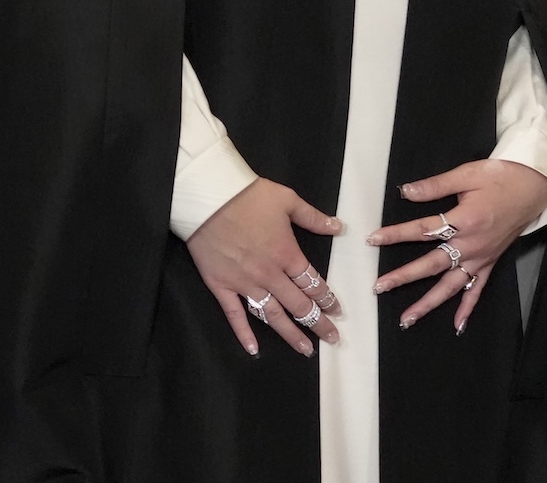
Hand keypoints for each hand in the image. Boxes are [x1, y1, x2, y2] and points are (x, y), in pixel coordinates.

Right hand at [185, 178, 343, 356]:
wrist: (209, 199)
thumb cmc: (249, 197)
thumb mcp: (288, 200)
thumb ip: (313, 217)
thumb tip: (338, 227)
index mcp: (287, 254)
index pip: (312, 284)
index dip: (327, 299)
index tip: (337, 311)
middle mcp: (268, 274)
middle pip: (298, 305)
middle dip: (318, 323)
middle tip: (332, 338)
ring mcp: (244, 283)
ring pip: (272, 315)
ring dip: (290, 334)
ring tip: (305, 350)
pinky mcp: (221, 287)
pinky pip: (235, 315)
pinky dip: (244, 334)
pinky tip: (254, 349)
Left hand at [369, 159, 546, 333]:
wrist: (533, 186)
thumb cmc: (501, 177)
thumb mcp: (468, 174)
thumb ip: (436, 186)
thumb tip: (406, 191)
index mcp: (465, 220)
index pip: (423, 229)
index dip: (396, 234)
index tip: (374, 239)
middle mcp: (472, 243)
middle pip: (432, 264)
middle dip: (404, 276)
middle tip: (380, 287)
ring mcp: (481, 256)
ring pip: (451, 285)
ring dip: (428, 303)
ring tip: (408, 319)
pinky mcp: (490, 261)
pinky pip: (477, 289)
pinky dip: (467, 308)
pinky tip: (457, 325)